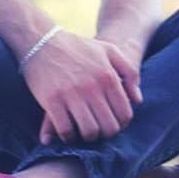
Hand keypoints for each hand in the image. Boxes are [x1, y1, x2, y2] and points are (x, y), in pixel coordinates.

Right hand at [20, 29, 142, 144]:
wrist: (41, 40)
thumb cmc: (77, 47)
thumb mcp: (108, 50)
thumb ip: (129, 72)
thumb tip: (137, 100)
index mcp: (108, 76)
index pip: (124, 114)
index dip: (120, 124)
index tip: (111, 123)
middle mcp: (92, 87)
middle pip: (109, 127)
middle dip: (105, 133)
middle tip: (98, 129)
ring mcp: (71, 94)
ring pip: (89, 132)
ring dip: (88, 137)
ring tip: (83, 131)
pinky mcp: (52, 101)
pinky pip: (65, 130)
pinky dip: (68, 136)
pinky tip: (67, 132)